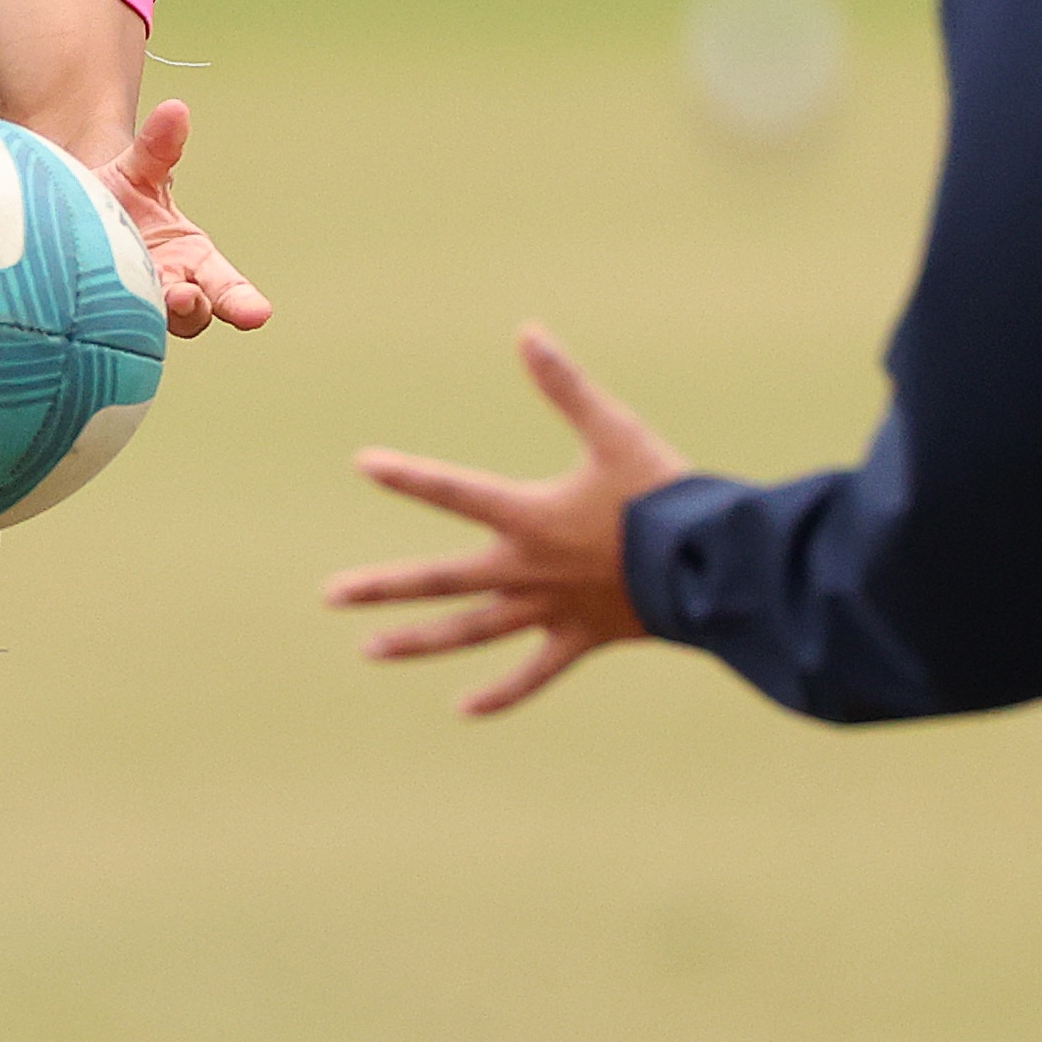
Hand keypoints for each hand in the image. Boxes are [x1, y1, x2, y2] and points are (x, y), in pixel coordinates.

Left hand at [100, 98, 272, 336]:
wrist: (66, 213)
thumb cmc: (115, 195)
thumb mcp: (139, 169)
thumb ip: (158, 147)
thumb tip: (175, 110)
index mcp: (190, 260)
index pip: (224, 287)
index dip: (241, 301)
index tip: (257, 314)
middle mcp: (166, 289)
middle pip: (191, 314)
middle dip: (192, 309)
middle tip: (184, 296)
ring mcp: (131, 306)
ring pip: (147, 324)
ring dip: (148, 315)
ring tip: (137, 300)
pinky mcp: (93, 314)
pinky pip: (100, 326)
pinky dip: (96, 319)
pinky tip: (80, 305)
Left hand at [328, 326, 686, 715]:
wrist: (710, 565)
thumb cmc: (662, 493)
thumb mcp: (613, 431)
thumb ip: (566, 386)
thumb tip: (527, 333)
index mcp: (529, 517)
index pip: (454, 492)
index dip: (408, 476)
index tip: (364, 465)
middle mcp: (528, 570)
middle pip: (441, 582)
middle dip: (384, 588)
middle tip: (331, 596)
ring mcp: (551, 610)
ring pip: (472, 633)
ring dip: (420, 643)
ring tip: (370, 652)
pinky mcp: (582, 638)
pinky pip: (534, 673)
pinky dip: (502, 693)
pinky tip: (466, 708)